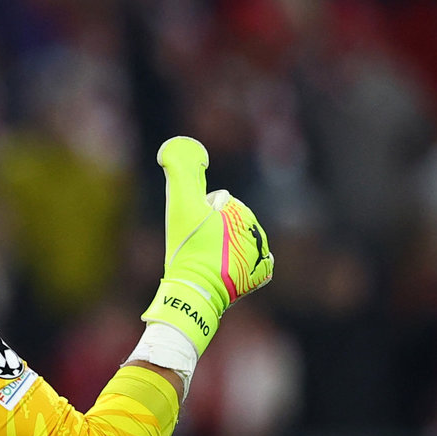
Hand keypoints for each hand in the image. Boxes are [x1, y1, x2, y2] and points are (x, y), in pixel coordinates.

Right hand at [141, 136, 272, 354]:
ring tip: (209, 260)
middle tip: (196, 248)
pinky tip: (229, 269)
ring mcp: (260, 255)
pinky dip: (243, 266)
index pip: (215, 205)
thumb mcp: (180, 204)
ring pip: (240, 242)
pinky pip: (256, 265)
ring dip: (226, 248)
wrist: (196, 289)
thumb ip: (180, 171)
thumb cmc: (187, 247)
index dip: (198, 216)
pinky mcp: (260, 277)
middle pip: (228, 224)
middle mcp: (256, 230)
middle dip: (212, 232)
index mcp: (240, 210)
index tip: (191, 231)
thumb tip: (176, 144)